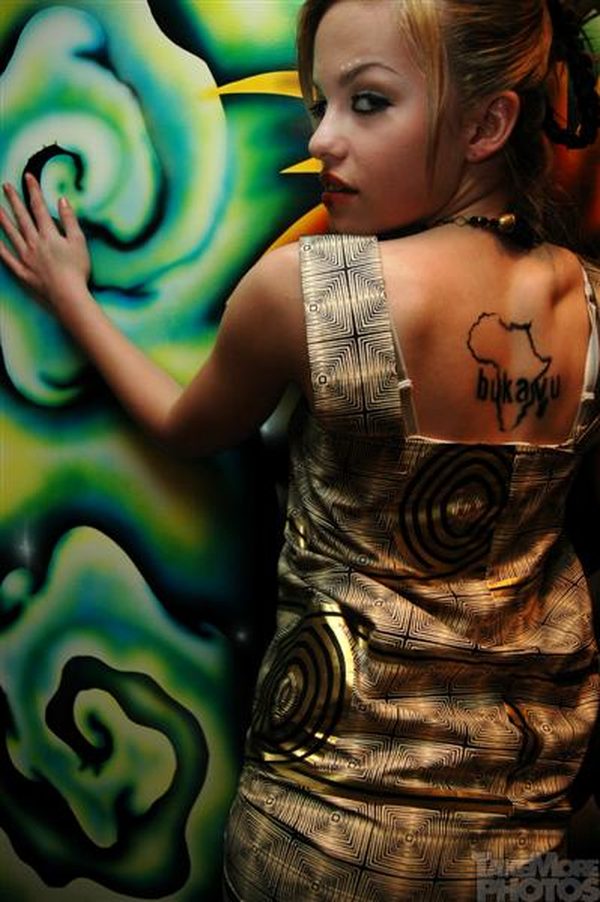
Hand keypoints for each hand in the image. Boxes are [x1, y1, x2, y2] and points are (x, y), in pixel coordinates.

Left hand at [0, 173, 90, 310]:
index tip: (27, 177)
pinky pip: (6, 256)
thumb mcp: (79, 242)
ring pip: (11, 233)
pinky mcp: (22, 271)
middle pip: (22, 217)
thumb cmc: (77, 270)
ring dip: (3, 219)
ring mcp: (25, 257)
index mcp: (49, 234)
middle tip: (5, 186)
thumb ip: (69, 220)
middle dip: (14, 200)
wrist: (68, 295)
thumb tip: (62, 200)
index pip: (39, 207)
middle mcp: (34, 242)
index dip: (33, 190)